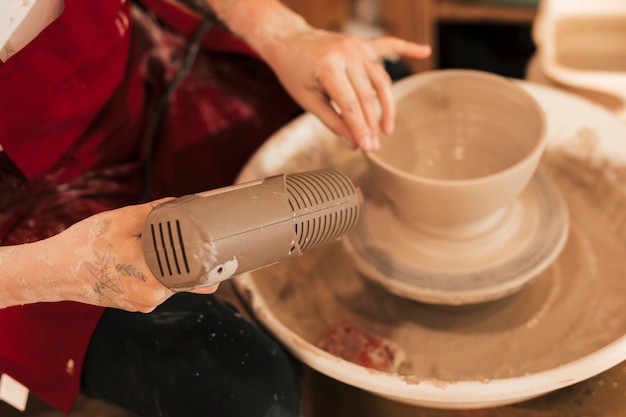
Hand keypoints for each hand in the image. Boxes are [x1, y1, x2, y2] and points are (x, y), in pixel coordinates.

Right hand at [43, 200, 218, 311]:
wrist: (52, 271)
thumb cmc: (85, 245)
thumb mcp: (123, 220)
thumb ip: (157, 212)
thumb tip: (181, 204)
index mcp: (154, 279)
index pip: (198, 278)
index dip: (213, 267)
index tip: (225, 258)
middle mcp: (152, 297)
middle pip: (186, 279)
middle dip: (190, 261)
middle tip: (195, 243)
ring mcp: (142, 303)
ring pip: (170, 282)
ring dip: (169, 265)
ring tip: (150, 248)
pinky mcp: (133, 304)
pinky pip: (154, 286)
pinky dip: (154, 272)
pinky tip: (140, 258)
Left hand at [264, 28, 430, 150]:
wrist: (289, 41)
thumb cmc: (294, 72)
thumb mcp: (306, 100)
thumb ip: (331, 121)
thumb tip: (353, 144)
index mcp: (328, 67)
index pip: (350, 106)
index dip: (360, 129)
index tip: (366, 148)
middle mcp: (346, 53)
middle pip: (367, 96)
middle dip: (372, 124)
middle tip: (374, 146)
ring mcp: (357, 47)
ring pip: (381, 80)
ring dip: (387, 106)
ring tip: (387, 128)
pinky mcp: (363, 43)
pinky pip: (389, 45)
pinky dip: (407, 47)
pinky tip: (425, 51)